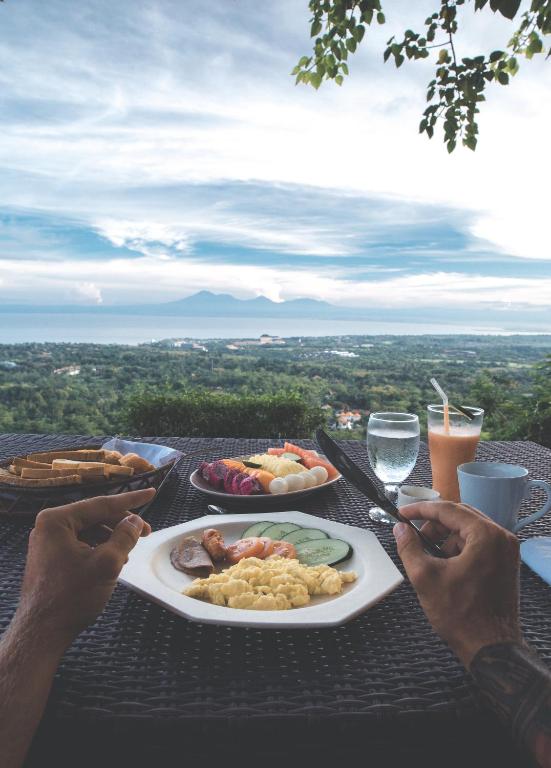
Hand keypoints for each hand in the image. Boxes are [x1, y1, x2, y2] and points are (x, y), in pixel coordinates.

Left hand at [14, 489, 154, 653]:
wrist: (42, 633)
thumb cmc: (71, 597)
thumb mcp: (107, 563)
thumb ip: (125, 536)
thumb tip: (135, 520)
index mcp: (57, 520)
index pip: (101, 503)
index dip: (131, 500)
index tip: (151, 492)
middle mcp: (48, 527)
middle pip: (95, 517)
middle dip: (121, 524)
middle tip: (146, 533)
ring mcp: (47, 543)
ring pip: (89, 531)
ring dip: (111, 539)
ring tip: (127, 554)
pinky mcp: (50, 558)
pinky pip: (81, 544)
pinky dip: (99, 549)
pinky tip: (112, 562)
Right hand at [393, 501, 521, 667]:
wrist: (489, 648)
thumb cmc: (460, 614)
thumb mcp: (425, 577)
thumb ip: (409, 547)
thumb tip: (400, 529)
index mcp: (486, 535)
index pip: (448, 509)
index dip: (420, 509)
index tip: (402, 514)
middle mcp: (501, 537)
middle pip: (460, 516)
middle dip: (433, 525)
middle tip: (413, 536)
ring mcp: (506, 551)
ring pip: (468, 530)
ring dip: (446, 538)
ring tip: (430, 558)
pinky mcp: (506, 563)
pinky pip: (478, 544)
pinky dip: (459, 548)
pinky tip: (446, 566)